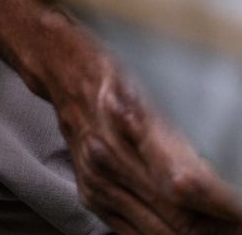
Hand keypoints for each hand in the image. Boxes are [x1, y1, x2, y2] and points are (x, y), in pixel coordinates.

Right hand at [0, 0, 241, 234]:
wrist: (60, 67)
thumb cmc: (112, 70)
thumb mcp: (152, 92)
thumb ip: (180, 141)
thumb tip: (213, 184)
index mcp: (130, 124)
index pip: (187, 184)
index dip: (221, 204)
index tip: (240, 210)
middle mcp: (110, 159)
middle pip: (177, 218)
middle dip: (215, 227)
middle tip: (236, 223)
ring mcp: (99, 182)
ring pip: (160, 231)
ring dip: (194, 234)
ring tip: (219, 228)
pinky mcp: (92, 196)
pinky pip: (133, 234)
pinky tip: (179, 229)